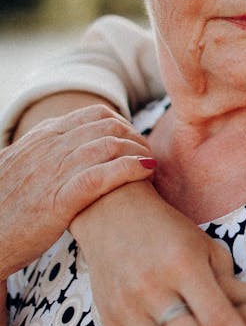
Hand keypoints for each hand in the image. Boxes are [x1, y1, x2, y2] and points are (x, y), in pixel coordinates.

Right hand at [0, 105, 155, 279]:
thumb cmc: (5, 211)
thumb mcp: (23, 169)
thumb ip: (47, 155)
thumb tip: (73, 149)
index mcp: (42, 138)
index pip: (94, 115)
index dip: (124, 125)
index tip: (134, 143)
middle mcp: (49, 149)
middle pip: (108, 126)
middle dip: (136, 137)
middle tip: (148, 156)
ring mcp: (52, 172)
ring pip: (108, 145)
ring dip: (138, 152)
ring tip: (151, 166)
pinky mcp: (56, 201)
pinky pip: (100, 176)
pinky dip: (129, 169)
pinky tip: (146, 172)